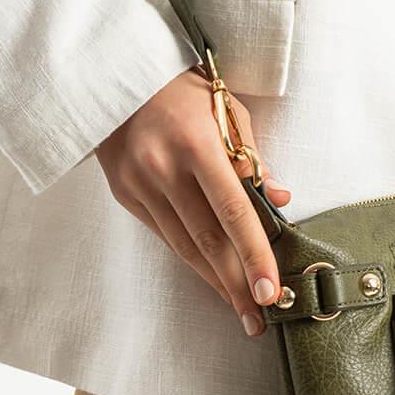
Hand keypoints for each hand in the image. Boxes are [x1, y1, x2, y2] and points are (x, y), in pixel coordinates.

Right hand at [94, 68, 292, 335]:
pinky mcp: (125, 194)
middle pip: (207, 240)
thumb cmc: (182, 88)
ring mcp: (139, 184)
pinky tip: (211, 278)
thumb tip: (279, 198)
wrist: (115, 74)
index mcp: (196, 144)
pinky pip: (165, 235)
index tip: (270, 289)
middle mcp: (163, 168)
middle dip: (236, 284)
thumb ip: (252, 157)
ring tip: (240, 309)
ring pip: (183, 245)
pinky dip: (191, 259)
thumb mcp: (226, 109)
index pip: (233, 210)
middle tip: (258, 319)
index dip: (253, 254)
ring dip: (214, 281)